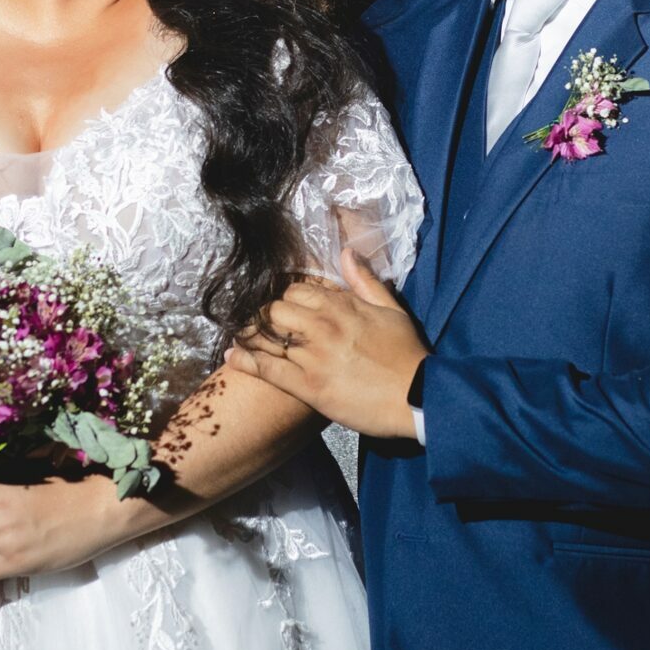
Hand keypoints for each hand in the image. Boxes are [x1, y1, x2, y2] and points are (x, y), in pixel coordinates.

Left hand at [224, 247, 427, 437]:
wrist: (417, 397)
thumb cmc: (407, 354)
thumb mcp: (392, 309)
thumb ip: (365, 281)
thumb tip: (347, 252)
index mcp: (341, 306)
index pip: (295, 291)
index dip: (284, 297)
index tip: (279, 305)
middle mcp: (323, 327)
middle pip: (274, 311)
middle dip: (264, 315)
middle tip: (258, 323)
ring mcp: (313, 357)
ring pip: (266, 338)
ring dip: (249, 335)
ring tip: (237, 334)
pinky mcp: (309, 387)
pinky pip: (268, 370)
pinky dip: (246, 361)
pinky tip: (232, 355)